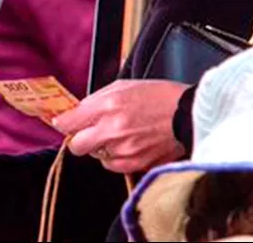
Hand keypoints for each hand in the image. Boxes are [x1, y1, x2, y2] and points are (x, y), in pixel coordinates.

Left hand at [53, 79, 189, 173]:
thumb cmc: (159, 96)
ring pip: (96, 156)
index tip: (63, 123)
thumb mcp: (123, 86)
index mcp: (107, 105)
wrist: (188, 113)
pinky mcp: (136, 163)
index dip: (63, 123)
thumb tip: (79, 111)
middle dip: (79, 139)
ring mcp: (124, 149)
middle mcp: (112, 129)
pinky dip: (116, 158)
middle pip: (76, 145)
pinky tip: (129, 146)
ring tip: (119, 136)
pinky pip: (113, 166)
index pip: (69, 122)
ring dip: (101, 148)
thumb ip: (97, 99)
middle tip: (88, 133)